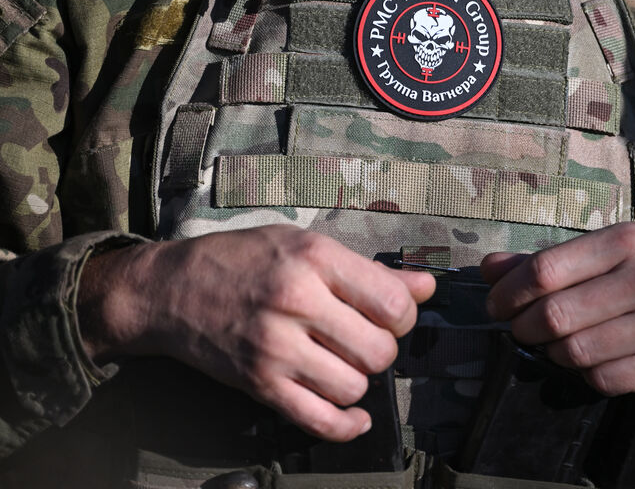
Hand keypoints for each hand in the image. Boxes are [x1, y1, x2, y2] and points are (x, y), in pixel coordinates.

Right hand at [78, 225, 433, 440]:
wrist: (170, 290)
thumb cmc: (242, 260)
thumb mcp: (306, 245)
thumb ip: (371, 271)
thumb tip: (427, 287)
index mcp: (315, 259)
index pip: (394, 304)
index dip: (404, 316)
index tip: (389, 315)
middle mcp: (297, 302)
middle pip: (379, 350)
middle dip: (382, 349)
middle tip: (362, 338)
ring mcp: (276, 347)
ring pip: (354, 387)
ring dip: (358, 381)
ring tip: (342, 362)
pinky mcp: (259, 384)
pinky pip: (319, 420)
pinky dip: (346, 425)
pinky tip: (354, 415)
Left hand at [481, 222, 634, 394]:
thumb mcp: (615, 248)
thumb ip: (551, 258)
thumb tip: (489, 268)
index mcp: (625, 242)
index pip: (545, 271)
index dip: (509, 293)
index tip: (498, 305)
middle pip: (554, 316)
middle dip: (523, 328)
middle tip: (521, 328)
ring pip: (574, 353)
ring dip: (551, 353)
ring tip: (555, 343)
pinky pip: (602, 380)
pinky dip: (583, 374)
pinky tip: (588, 359)